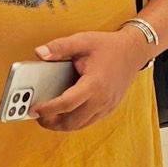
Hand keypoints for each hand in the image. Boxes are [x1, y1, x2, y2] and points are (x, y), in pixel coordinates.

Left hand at [30, 28, 148, 132]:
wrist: (134, 51)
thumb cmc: (108, 46)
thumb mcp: (83, 40)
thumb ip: (60, 47)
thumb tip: (39, 52)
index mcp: (95, 84)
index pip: (67, 104)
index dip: (47, 109)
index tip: (33, 109)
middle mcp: (102, 99)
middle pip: (71, 122)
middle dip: (51, 122)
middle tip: (36, 115)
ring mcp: (107, 107)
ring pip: (79, 125)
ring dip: (61, 125)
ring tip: (46, 116)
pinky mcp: (108, 109)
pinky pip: (88, 122)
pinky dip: (73, 121)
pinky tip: (63, 113)